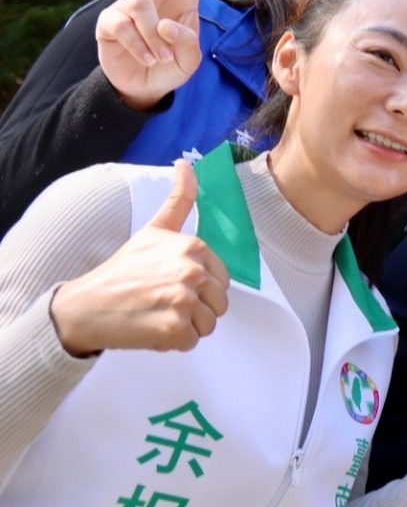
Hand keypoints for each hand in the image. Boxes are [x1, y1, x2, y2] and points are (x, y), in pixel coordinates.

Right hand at [50, 160, 229, 354]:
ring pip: (208, 325)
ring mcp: (184, 300)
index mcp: (194, 248)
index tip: (170, 284)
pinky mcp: (174, 328)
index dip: (199, 288)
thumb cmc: (122, 269)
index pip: (222, 280)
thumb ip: (179, 200)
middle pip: (219, 304)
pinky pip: (192, 343)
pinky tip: (150, 329)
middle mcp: (192, 271)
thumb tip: (187, 163)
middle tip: (162, 302)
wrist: (85, 306)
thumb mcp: (154, 230)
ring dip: (186, 327)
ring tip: (156, 314)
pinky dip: (173, 343)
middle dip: (195, 309)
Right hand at [96, 0, 216, 111]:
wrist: (146, 88)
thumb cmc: (173, 66)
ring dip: (156, 38)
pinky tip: (148, 59)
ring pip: (142, 7)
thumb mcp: (191, 59)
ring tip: (161, 57)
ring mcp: (129, 5)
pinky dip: (141, 46)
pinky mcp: (110, 22)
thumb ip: (187, 41)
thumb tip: (164, 23)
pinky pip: (125, 27)